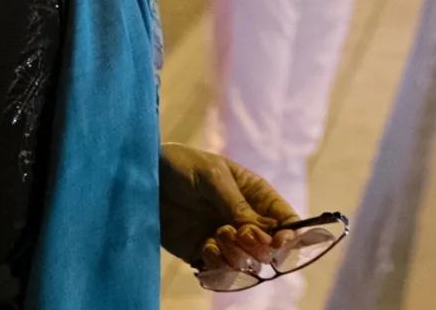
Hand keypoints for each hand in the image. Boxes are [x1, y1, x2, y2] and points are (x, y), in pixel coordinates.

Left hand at [158, 143, 298, 272]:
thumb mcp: (212, 175)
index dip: (290, 233)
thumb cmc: (183, 165)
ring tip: (218, 237)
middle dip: (258, 246)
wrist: (145, 177)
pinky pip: (219, 270)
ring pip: (245, 262)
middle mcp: (244, 219)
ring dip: (236, 255)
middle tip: (240, 234)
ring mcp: (224, 237)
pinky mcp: (201, 251)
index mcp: (255, 194)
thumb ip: (236, 203)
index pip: (284, 218)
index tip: (280, 241)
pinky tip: (206, 249)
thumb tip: (259, 229)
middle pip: (268, 247)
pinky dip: (216, 265)